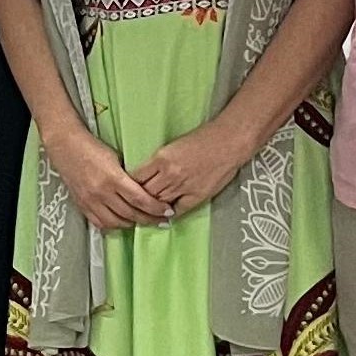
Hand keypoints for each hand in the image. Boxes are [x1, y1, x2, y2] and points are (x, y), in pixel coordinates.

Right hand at [53, 131, 172, 232]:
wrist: (65, 145)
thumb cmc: (92, 147)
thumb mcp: (116, 158)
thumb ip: (128, 177)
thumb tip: (144, 191)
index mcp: (113, 178)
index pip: (140, 199)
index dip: (156, 208)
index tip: (168, 211)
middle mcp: (101, 193)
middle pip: (131, 214)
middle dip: (150, 219)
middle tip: (162, 221)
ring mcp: (90, 201)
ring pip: (116, 222)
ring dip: (133, 224)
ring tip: (143, 221)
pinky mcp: (81, 205)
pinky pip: (100, 223)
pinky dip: (114, 225)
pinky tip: (122, 222)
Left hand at [130, 124, 252, 221]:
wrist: (229, 142)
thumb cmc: (202, 139)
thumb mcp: (172, 147)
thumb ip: (158, 162)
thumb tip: (145, 176)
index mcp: (161, 159)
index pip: (136, 178)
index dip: (129, 185)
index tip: (126, 189)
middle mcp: (170, 175)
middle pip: (145, 193)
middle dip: (138, 199)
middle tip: (132, 204)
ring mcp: (183, 187)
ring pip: (158, 203)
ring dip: (151, 208)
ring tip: (145, 212)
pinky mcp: (197, 196)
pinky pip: (178, 210)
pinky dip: (169, 214)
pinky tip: (164, 216)